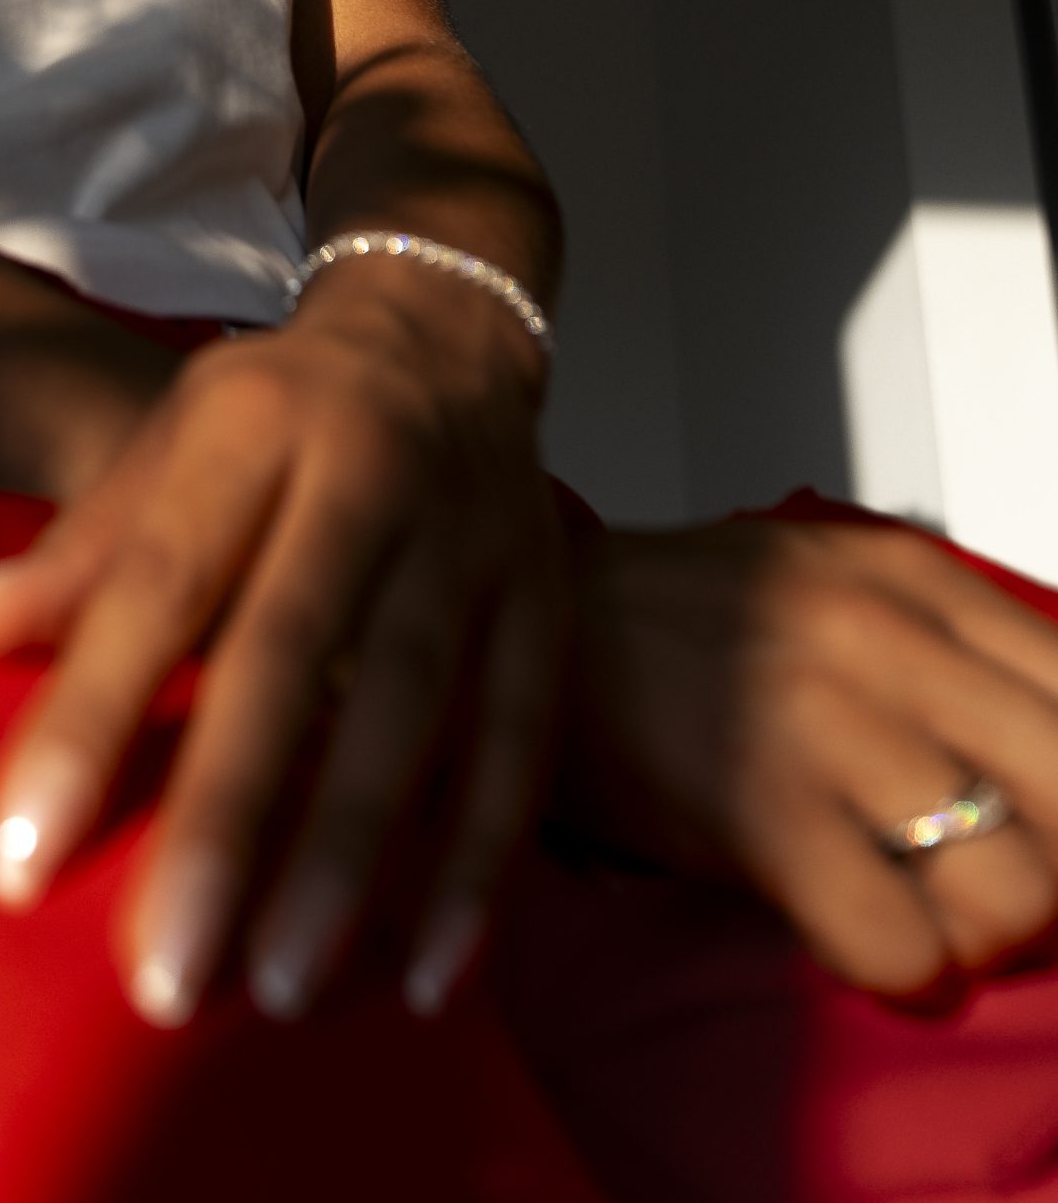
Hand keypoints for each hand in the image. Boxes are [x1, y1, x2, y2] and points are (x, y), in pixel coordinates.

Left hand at [0, 266, 561, 1026]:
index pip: (157, 580)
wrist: (445, 335)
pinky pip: (518, 743)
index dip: (89, 716)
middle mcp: (369, 474)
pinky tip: (427, 976)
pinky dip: (476, 862)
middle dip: (225, 816)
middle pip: (290, 653)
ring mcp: (472, 540)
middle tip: (160, 976)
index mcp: (252, 426)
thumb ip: (78, 551)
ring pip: (414, 708)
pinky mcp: (545, 603)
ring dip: (349, 856)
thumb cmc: (275, 415)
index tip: (18, 863)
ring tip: (279, 987)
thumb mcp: (168, 445)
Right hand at [560, 516, 1057, 992]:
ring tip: (913, 913)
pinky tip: (846, 928)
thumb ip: (946, 651)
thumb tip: (1043, 774)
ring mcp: (821, 715)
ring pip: (1010, 884)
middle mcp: (885, 633)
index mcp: (915, 577)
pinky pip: (898, 939)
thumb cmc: (684, 623)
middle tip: (972, 880)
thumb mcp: (834, 583)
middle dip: (1044, 865)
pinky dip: (896, 962)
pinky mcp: (757, 802)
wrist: (533, 629)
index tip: (1022, 819)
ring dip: (974, 929)